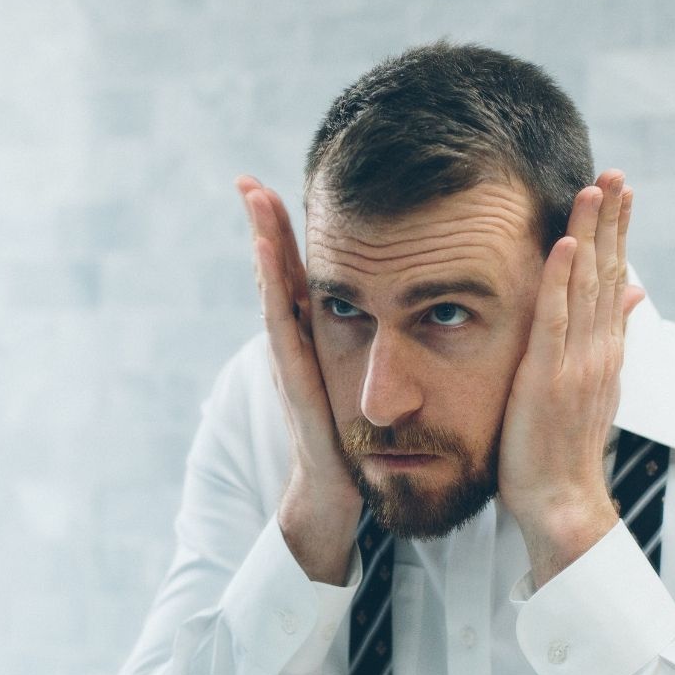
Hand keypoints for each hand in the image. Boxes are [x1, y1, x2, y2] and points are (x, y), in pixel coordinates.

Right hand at [237, 175, 361, 584]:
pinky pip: (281, 323)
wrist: (338, 494)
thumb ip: (384, 349)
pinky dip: (272, 285)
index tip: (275, 190)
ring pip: (273, 290)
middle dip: (264, 226)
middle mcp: (298, 344)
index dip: (289, 235)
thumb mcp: (374, 384)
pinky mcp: (294, 377)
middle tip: (247, 180)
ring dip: (263, 242)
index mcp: (319, 338)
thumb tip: (428, 315)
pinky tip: (268, 252)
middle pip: (278, 274)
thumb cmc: (359, 442)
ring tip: (253, 197)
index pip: (301, 276)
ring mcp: (290, 359)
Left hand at [497, 169, 645, 587]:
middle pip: (609, 272)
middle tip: (615, 172)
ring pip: (588, 286)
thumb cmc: (565, 447)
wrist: (562, 499)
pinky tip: (566, 244)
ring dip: (592, 234)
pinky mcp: (549, 377)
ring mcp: (578, 362)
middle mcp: (600, 349)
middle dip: (612, 220)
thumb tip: (635, 295)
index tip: (620, 192)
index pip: (615, 279)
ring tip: (595, 188)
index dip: (618, 234)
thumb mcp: (595, 386)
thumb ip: (613, 338)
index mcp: (607, 350)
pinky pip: (556, 319)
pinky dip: (561, 280)